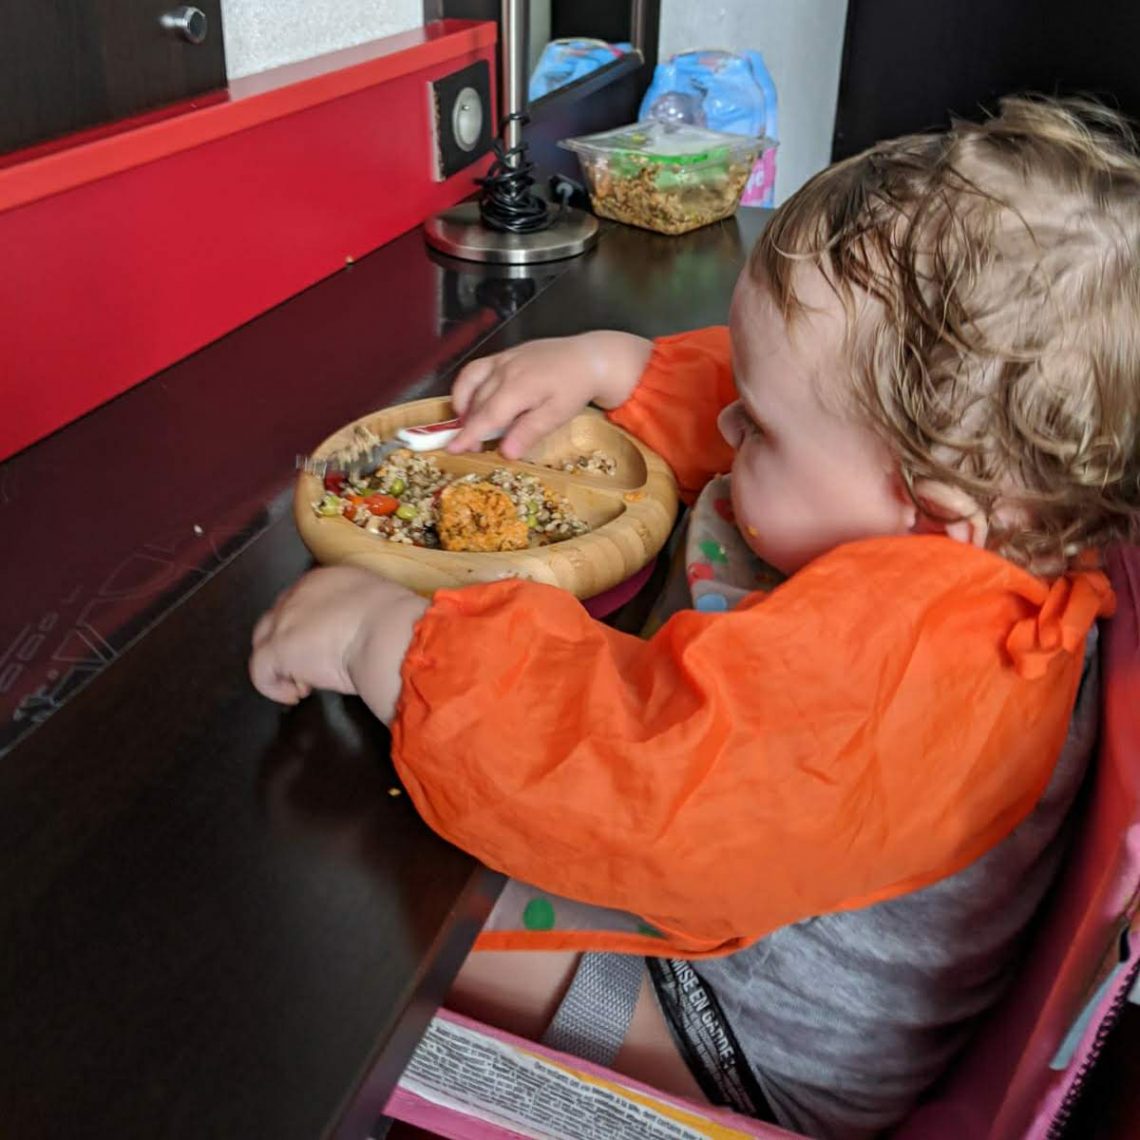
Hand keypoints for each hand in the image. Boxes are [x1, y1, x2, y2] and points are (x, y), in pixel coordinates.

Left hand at [250, 566, 427, 722]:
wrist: (392, 633)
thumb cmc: (398, 623)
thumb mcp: (379, 609)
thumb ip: (363, 615)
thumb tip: (367, 636)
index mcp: (328, 578)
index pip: (303, 601)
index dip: (309, 626)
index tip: (328, 647)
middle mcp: (299, 592)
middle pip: (277, 619)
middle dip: (291, 644)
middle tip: (315, 668)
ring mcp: (284, 619)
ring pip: (264, 642)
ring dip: (283, 665)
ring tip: (306, 685)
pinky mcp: (277, 648)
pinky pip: (260, 671)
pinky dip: (274, 687)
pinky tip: (297, 694)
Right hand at [447, 331, 652, 458]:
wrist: (587, 358)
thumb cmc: (574, 389)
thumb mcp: (557, 415)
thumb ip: (529, 432)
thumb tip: (506, 453)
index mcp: (519, 387)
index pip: (487, 416)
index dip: (468, 434)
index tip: (452, 449)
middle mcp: (505, 370)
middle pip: (477, 403)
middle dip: (469, 427)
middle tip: (472, 448)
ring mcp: (502, 360)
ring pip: (471, 385)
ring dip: (464, 407)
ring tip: (468, 426)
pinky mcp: (503, 355)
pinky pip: (475, 370)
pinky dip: (466, 387)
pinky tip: (471, 402)